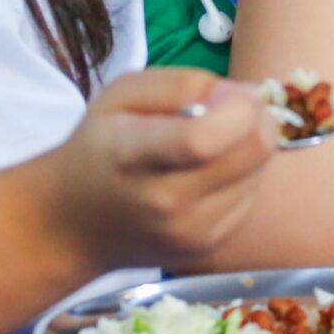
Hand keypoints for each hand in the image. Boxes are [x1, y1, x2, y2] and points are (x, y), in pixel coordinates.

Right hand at [39, 66, 275, 271]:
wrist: (74, 225)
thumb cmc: (99, 147)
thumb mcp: (121, 95)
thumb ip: (180, 84)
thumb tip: (241, 95)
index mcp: (134, 156)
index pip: (202, 139)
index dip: (237, 107)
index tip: (232, 92)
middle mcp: (166, 203)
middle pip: (253, 152)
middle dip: (257, 117)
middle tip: (235, 107)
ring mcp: (190, 233)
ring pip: (259, 173)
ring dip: (249, 147)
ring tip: (215, 142)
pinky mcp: (208, 249)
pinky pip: (250, 198)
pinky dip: (242, 176)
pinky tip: (210, 171)